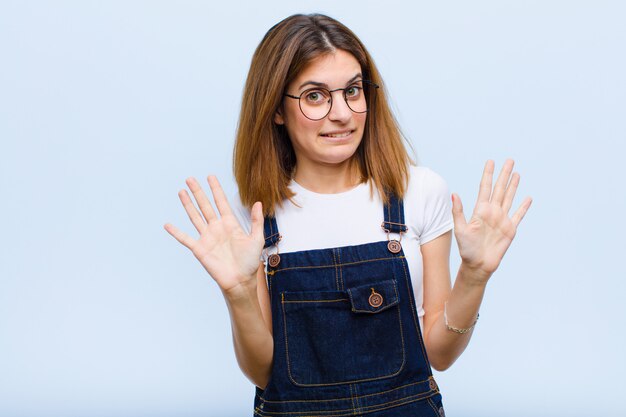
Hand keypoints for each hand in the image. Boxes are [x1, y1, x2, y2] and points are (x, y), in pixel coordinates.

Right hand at [164, 176, 264, 294]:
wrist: (241, 280)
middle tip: (190, 178)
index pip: (221, 202)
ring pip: (195, 217)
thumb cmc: (250, 261)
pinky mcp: (200, 249)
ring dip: (188, 204)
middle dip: (198, 192)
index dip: (216, 190)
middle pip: (205, 206)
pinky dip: (176, 232)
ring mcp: (207, 237)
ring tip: (181, 191)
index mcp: (230, 224)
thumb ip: (256, 221)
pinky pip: (185, 239)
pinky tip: (168, 225)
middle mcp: (217, 228)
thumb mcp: (256, 239)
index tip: (210, 177)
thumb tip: (258, 202)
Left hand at [451, 159, 531, 282]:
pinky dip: (524, 207)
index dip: (488, 174)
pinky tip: (528, 198)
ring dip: (513, 186)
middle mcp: (492, 212)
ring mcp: (502, 219)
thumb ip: (458, 212)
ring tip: (517, 173)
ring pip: (509, 198)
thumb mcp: (460, 229)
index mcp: (480, 210)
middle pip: (499, 189)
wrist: (478, 265)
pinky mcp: (510, 229)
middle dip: (504, 174)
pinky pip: (518, 215)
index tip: (490, 161)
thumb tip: (453, 194)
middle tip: (509, 160)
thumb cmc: (467, 248)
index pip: (485, 188)